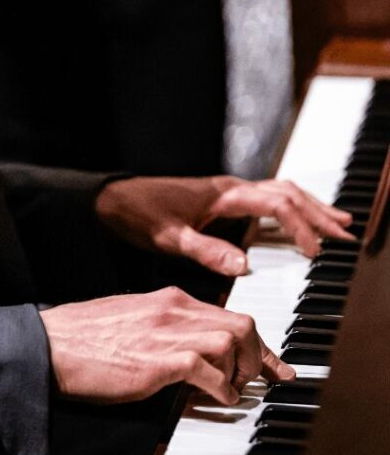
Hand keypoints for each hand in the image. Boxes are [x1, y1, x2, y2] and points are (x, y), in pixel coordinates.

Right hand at [40, 286, 294, 405]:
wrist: (49, 344)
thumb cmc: (82, 337)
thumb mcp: (129, 318)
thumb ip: (162, 326)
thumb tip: (190, 352)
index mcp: (166, 299)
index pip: (227, 314)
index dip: (257, 342)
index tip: (273, 364)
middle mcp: (172, 310)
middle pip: (241, 325)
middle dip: (260, 356)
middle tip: (263, 380)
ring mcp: (166, 334)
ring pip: (232, 344)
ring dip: (243, 372)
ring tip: (234, 389)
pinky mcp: (159, 362)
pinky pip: (209, 372)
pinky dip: (223, 390)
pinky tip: (219, 399)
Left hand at [95, 175, 353, 276]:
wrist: (109, 200)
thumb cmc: (136, 215)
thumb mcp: (168, 238)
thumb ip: (205, 251)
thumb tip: (246, 266)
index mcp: (221, 194)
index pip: (274, 204)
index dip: (299, 227)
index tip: (314, 253)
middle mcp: (227, 188)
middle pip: (284, 192)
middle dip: (316, 212)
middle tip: (345, 233)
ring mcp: (223, 192)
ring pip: (277, 191)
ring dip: (306, 206)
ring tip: (336, 222)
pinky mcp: (218, 201)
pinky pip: (262, 198)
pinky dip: (287, 208)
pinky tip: (295, 223)